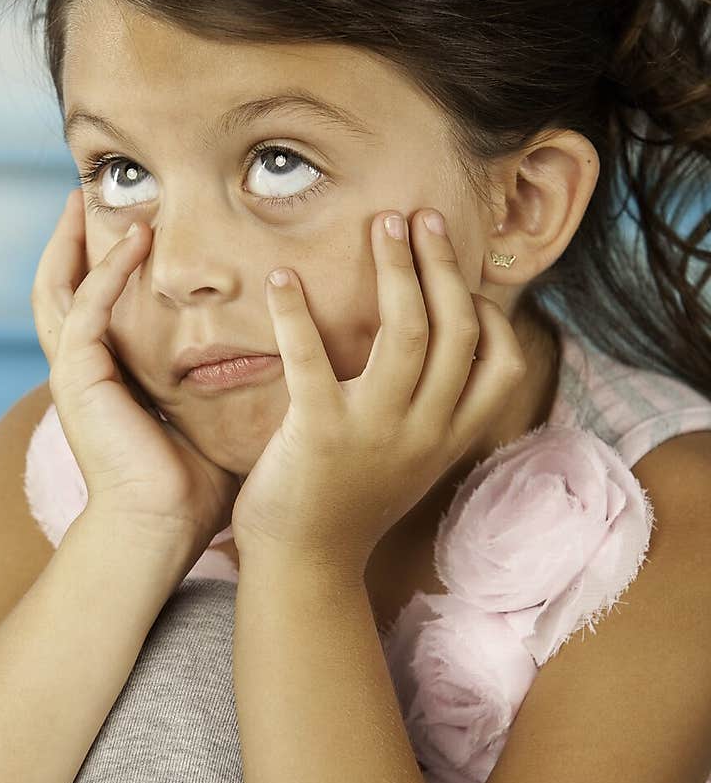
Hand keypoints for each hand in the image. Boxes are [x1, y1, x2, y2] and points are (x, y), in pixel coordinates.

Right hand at [32, 190, 239, 551]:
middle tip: (87, 194)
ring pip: (59, 289)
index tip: (124, 224)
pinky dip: (110, 271)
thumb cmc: (192, 489)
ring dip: (77, 242)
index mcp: (105, 382)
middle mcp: (81, 373)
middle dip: (70, 240)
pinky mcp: (79, 378)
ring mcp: (74, 375)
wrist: (162, 529)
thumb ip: (223, 386)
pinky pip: (89, 308)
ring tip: (92, 199)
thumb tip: (281, 361)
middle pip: (59, 287)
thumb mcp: (209, 419)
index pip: (91, 308)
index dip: (100, 266)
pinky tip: (137, 240)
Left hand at [230, 208, 526, 572]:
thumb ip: (434, 408)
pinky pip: (312, 360)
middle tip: (421, 218)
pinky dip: (296, 313)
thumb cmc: (353, 500)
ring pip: (407, 332)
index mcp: (451, 436)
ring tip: (383, 225)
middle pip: (456, 329)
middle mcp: (425, 431)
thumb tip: (439, 341)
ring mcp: (376, 432)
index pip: (500, 362)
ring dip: (398, 269)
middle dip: (443, 264)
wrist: (305, 564)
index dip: (485, 309)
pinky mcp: (319, 434)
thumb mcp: (413, 457)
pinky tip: (282, 279)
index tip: (458, 272)